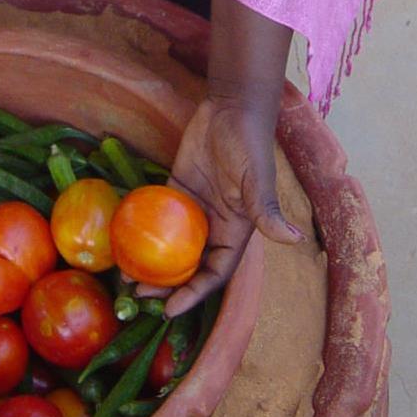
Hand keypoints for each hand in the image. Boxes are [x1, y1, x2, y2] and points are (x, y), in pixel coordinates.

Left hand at [144, 95, 302, 315]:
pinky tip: (122, 240)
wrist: (232, 106)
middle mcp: (214, 225)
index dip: (194, 294)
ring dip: (151, 262)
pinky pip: (157, 216)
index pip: (215, 273)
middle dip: (166, 285)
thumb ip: (267, 209)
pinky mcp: (177, 188)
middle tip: (138, 294)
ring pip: (170, 245)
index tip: (169, 310)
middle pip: (189, 265)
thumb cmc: (250, 141)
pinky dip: (141, 230)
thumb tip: (293, 239)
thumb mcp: (258, 177)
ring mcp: (194, 208)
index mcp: (236, 230)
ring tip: (125, 276)